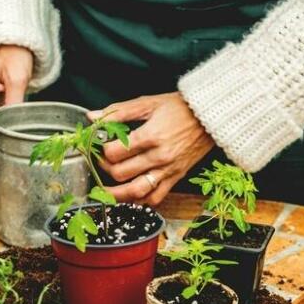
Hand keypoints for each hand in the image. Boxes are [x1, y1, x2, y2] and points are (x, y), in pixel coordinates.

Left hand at [87, 92, 213, 205]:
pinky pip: (156, 198)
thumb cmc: (180, 108)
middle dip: (105, 169)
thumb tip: (93, 117)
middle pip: (121, 173)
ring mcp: (168, 170)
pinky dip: (141, 200)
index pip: (114, 152)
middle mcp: (159, 156)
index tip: (100, 146)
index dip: (101, 150)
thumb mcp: (149, 103)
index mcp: (151, 136)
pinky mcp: (175, 177)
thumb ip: (119, 111)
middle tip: (103, 161)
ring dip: (117, 194)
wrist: (210, 117)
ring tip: (107, 191)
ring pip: (136, 192)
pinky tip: (132, 195)